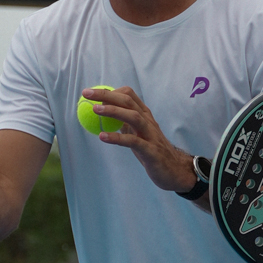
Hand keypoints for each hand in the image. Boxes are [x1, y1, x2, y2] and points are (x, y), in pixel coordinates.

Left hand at [82, 87, 197, 193]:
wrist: (175, 170)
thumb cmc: (153, 151)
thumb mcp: (138, 134)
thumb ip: (125, 124)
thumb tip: (105, 114)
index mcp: (145, 115)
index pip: (129, 95)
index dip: (110, 91)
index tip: (93, 94)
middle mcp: (148, 121)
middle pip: (128, 101)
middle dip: (106, 95)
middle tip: (87, 94)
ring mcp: (150, 135)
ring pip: (133, 116)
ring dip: (113, 111)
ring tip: (95, 110)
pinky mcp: (151, 151)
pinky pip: (133, 141)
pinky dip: (117, 138)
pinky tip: (102, 137)